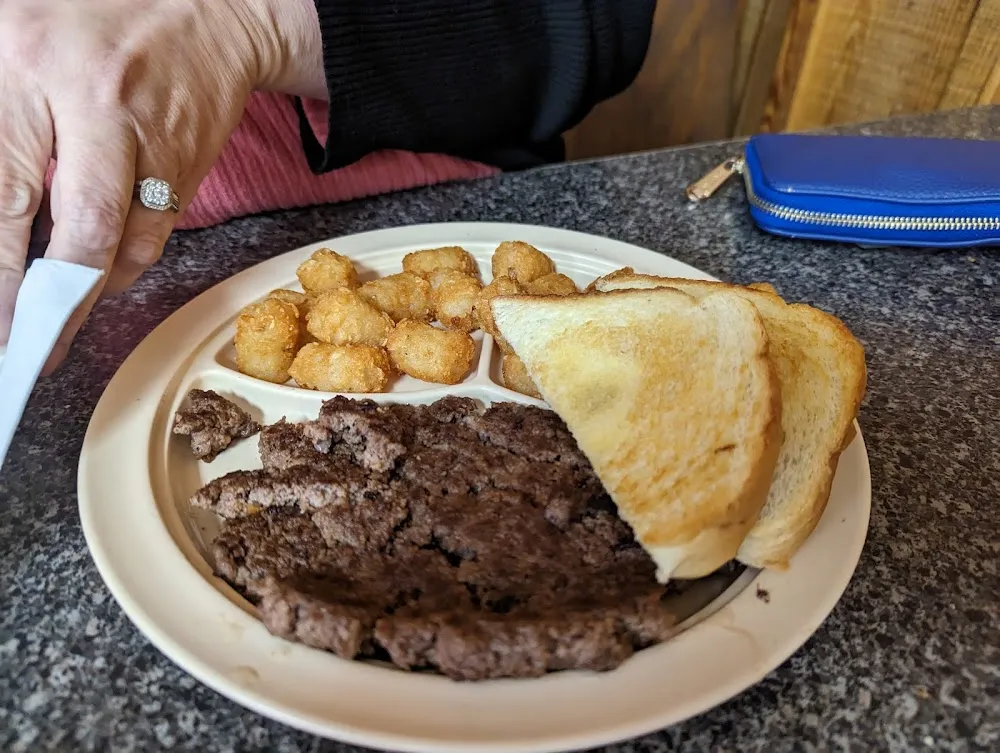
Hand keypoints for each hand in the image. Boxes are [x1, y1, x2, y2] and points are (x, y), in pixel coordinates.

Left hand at [0, 0, 322, 372]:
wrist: (210, 10)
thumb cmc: (97, 21)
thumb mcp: (15, 43)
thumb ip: (2, 128)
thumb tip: (2, 225)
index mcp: (26, 62)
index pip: (3, 191)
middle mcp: (93, 102)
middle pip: (75, 229)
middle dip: (47, 303)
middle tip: (27, 350)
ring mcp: (151, 137)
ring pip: (124, 243)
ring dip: (90, 291)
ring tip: (59, 314)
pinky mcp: (188, 163)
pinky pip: (154, 234)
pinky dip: (124, 264)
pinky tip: (100, 270)